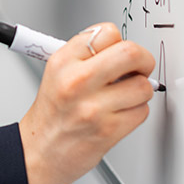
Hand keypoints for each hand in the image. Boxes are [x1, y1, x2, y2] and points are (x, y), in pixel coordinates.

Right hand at [18, 23, 155, 183]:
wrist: (40, 151)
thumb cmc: (52, 112)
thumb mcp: (57, 71)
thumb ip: (86, 54)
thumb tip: (120, 45)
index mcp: (63, 61)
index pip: (107, 32)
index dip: (120, 41)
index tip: (120, 50)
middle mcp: (77, 81)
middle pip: (130, 53)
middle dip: (143, 59)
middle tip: (140, 66)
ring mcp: (93, 108)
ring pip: (142, 86)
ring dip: (140, 90)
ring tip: (124, 95)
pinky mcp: (108, 131)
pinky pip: (142, 111)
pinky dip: (137, 111)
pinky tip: (120, 113)